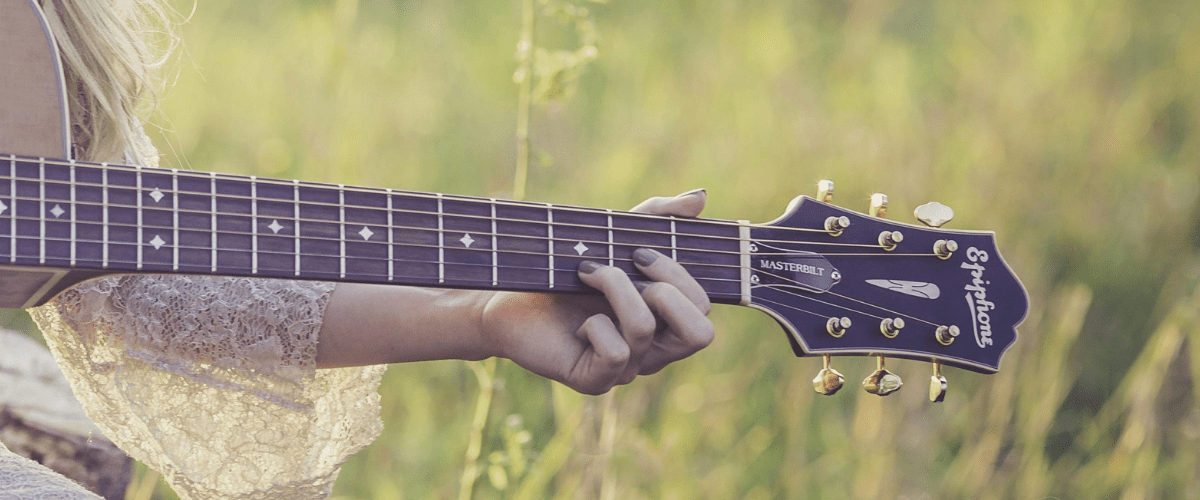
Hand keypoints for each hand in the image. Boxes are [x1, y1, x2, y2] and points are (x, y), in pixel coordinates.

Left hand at [479, 190, 713, 394]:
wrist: (506, 297)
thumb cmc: (563, 269)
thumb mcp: (614, 236)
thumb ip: (658, 217)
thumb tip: (700, 198)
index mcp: (665, 321)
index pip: (704, 309)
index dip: (681, 276)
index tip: (640, 251)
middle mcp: (653, 350)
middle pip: (700, 334)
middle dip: (666, 287)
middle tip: (628, 264)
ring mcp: (627, 369)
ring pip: (646, 329)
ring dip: (616, 287)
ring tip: (586, 272)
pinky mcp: (596, 380)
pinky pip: (616, 352)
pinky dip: (595, 325)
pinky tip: (575, 323)